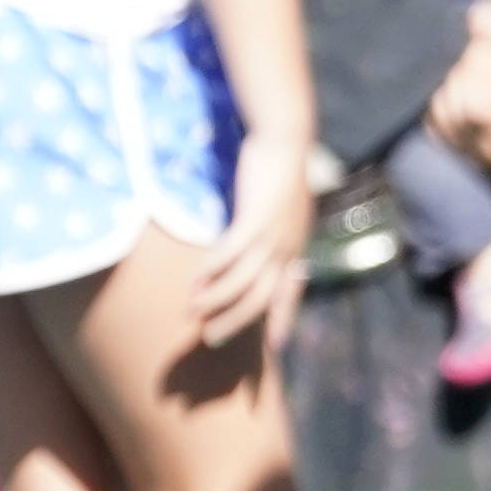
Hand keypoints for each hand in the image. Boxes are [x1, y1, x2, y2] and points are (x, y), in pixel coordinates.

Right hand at [181, 161, 317, 352]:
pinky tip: (195, 278)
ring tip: (193, 309)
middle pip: (260, 299)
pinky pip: (230, 253)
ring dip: (216, 299)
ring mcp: (273, 236)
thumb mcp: (284, 212)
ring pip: (242, 281)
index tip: (275, 348)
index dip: (282, 321)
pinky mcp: (256, 219)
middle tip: (211, 339)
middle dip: (235, 322)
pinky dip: (212, 268)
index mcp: (297, 249)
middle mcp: (288, 249)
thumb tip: (259, 254)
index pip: (290, 294)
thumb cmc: (281, 174)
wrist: (286, 141)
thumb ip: (275, 236)